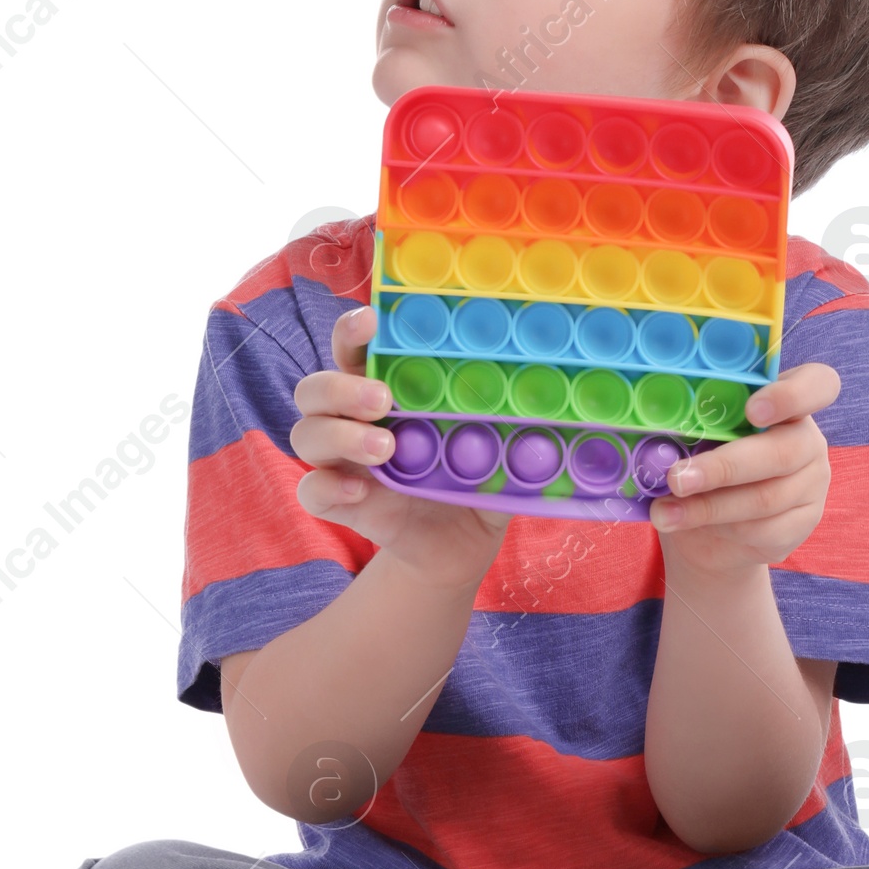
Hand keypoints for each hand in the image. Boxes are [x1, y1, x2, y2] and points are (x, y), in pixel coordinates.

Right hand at [291, 305, 508, 589]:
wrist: (460, 547)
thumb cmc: (476, 482)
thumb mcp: (502, 450)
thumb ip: (518, 429)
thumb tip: (562, 409)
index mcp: (387, 390)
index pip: (355, 349)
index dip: (354, 330)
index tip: (373, 320)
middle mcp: (354, 418)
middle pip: (315, 387)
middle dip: (342, 385)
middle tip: (384, 397)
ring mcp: (342, 461)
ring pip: (306, 433)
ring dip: (341, 434)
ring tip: (388, 447)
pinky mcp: (340, 502)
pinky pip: (310, 490)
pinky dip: (327, 487)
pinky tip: (360, 492)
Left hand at [648, 359, 840, 576]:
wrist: (710, 528)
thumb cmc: (701, 463)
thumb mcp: (696, 437)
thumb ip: (692, 426)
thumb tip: (658, 438)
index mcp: (787, 402)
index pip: (817, 385)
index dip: (790, 396)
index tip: (752, 411)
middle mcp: (807, 440)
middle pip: (782, 452)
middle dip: (724, 468)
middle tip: (677, 478)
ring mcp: (811, 483)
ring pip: (766, 498)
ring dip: (708, 507)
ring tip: (664, 512)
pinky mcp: (803, 523)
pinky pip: (765, 530)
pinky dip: (721, 529)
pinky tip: (690, 525)